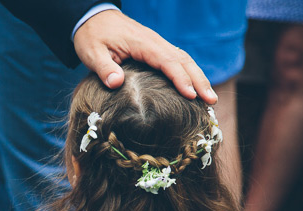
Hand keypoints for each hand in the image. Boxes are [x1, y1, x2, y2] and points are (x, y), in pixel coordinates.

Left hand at [73, 10, 217, 103]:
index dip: (180, 78)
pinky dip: (189, 73)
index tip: (191, 95)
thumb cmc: (92, 36)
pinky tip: (195, 87)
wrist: (93, 17)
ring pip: (184, 59)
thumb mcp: (92, 53)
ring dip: (198, 77)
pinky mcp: (155, 49)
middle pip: (183, 60)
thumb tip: (116, 83)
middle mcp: (154, 42)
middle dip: (199, 80)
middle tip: (211, 101)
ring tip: (210, 98)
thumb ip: (103, 68)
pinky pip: (177, 60)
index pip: (167, 61)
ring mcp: (157, 45)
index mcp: (142, 43)